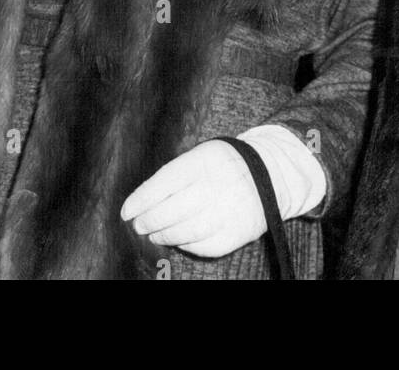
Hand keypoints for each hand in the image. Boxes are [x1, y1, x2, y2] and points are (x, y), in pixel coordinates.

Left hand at [121, 140, 267, 258]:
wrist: (272, 172)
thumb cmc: (225, 163)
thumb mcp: (203, 154)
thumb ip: (176, 173)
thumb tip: (143, 200)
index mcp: (204, 161)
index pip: (164, 183)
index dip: (142, 200)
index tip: (127, 212)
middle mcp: (217, 185)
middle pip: (173, 210)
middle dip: (150, 221)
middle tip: (139, 225)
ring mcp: (229, 211)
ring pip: (187, 231)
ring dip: (165, 235)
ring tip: (154, 234)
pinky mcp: (239, 232)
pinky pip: (205, 245)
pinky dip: (187, 245)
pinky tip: (178, 240)